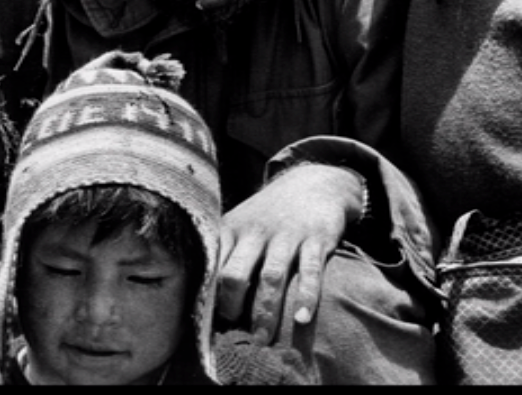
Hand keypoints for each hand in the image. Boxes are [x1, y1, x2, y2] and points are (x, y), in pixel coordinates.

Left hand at [216, 164, 363, 344]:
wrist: (312, 183)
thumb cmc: (268, 215)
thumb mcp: (240, 225)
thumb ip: (224, 255)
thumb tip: (206, 299)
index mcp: (231, 230)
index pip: (212, 267)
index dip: (209, 298)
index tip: (210, 324)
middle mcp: (255, 232)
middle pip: (235, 273)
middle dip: (233, 307)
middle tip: (238, 336)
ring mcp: (286, 234)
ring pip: (271, 276)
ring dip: (266, 311)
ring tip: (264, 340)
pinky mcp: (315, 238)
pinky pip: (309, 271)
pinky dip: (306, 296)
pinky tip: (302, 319)